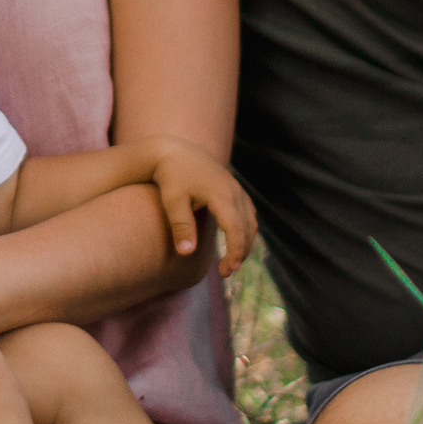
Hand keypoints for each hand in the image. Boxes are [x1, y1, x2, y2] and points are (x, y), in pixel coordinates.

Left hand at [147, 141, 255, 275]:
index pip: (236, 229)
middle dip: (241, 252)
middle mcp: (235, 191)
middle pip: (248, 228)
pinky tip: (235, 243)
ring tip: (230, 262)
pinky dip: (246, 230)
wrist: (174, 151)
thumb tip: (187, 253)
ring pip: (251, 222)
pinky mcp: (235, 189)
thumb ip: (181, 226)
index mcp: (222, 194)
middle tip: (226, 272)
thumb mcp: (173, 201)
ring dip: (245, 243)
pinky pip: (248, 214)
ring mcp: (237, 189)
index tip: (228, 270)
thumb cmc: (171, 177)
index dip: (235, 251)